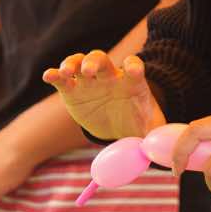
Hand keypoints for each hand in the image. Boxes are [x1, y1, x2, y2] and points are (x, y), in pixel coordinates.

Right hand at [42, 50, 164, 139]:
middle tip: (89, 70)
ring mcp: (89, 81)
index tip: (132, 70)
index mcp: (131, 82)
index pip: (133, 66)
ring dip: (71, 63)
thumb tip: (162, 151)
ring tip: (66, 72)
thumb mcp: (149, 129)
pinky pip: (62, 79)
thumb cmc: (137, 122)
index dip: (133, 66)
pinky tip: (48, 76)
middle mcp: (109, 76)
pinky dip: (54, 75)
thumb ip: (156, 136)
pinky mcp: (72, 90)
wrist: (118, 125)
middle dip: (94, 62)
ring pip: (79, 63)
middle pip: (101, 60)